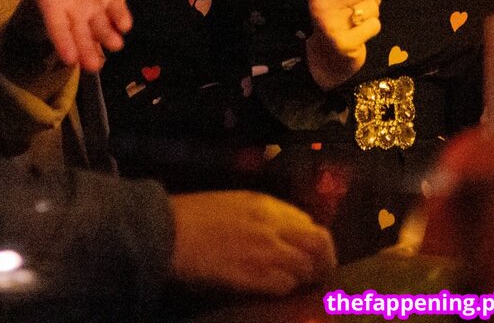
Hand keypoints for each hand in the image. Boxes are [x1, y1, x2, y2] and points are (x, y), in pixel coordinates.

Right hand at [14, 0, 131, 71]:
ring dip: (108, 37)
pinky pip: (118, 10)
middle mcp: (75, 12)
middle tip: (93, 66)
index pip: (58, 28)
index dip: (63, 43)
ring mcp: (95, 6)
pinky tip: (124, 25)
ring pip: (102, 27)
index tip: (69, 58)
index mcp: (53, 6)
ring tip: (115, 44)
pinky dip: (122, 18)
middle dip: (87, 51)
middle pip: (81, 36)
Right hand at [170, 191, 335, 294]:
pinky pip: (285, 285)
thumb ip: (261, 216)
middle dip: (324, 260)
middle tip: (318, 274)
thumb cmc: (194, 216)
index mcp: (265, 204)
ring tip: (295, 284)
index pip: (308, 222)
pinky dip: (285, 289)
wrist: (170, 231)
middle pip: (319, 243)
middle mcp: (272, 225)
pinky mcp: (256, 276)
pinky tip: (274, 290)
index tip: (311, 252)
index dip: (313, 240)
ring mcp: (266, 251)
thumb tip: (283, 232)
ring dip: (304, 278)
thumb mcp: (233, 204)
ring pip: (307, 267)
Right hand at [305, 0, 388, 89]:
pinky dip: (373, 28)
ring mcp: (329, 23)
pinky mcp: (342, 42)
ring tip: (360, 19)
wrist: (326, 53)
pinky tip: (361, 32)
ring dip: (373, 13)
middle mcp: (319, 2)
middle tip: (366, 5)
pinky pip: (374, 25)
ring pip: (372, 6)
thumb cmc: (335, 14)